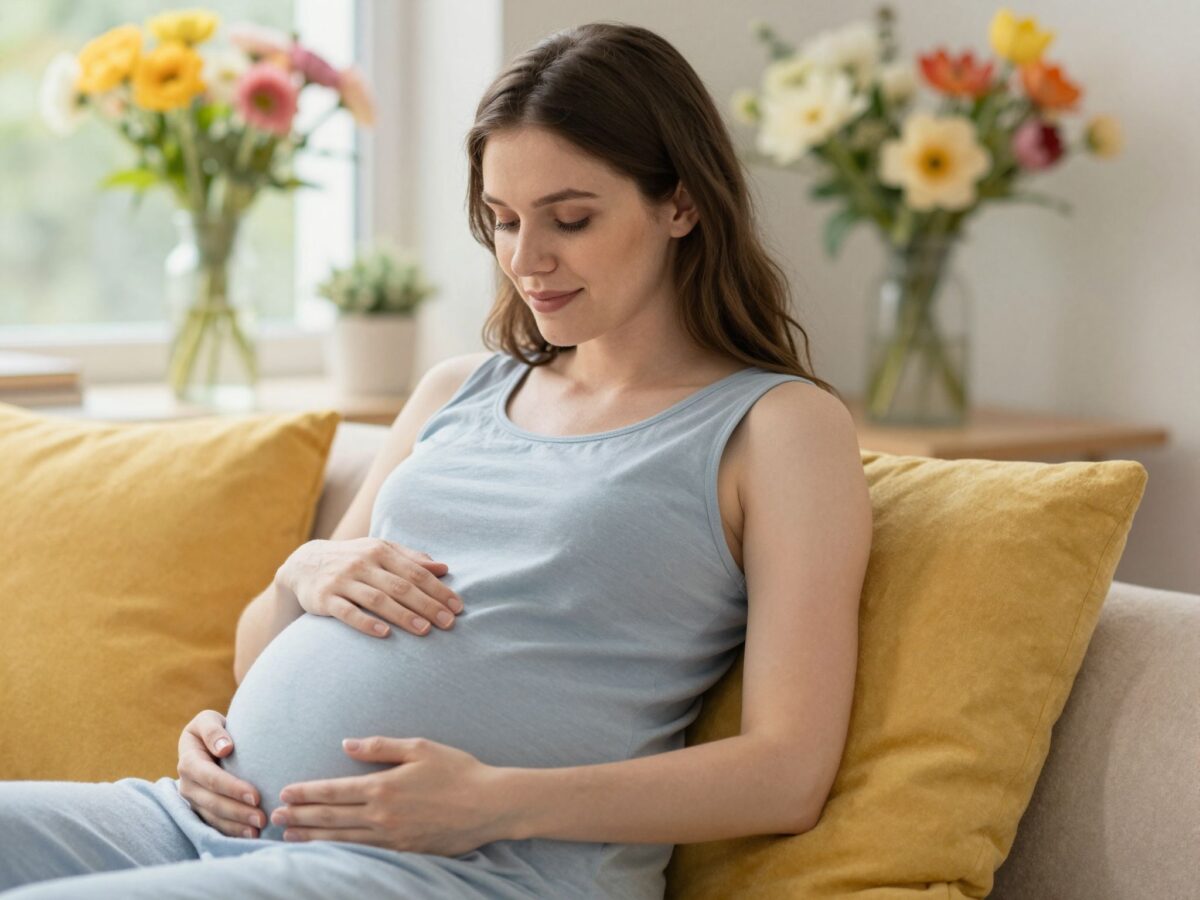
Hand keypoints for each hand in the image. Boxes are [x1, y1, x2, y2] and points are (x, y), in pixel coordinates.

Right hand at [177, 709, 266, 837]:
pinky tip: (250, 836)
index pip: (210, 778)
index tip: (256, 796)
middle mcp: (187, 784)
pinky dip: (232, 832)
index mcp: (188, 761)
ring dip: (236, 826)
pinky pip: (215, 825)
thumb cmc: (213, 729)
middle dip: (238, 812)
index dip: (232, 788)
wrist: (209, 742)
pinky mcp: (201, 811)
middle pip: (212, 802)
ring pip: (214, 818)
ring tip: (258, 832)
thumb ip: (213, 730)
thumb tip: (224, 749)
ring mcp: (193, 801)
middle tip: (263, 818)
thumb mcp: (208, 720)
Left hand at [271, 737, 518, 855]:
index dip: (307, 792)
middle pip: (331, 817)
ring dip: (313, 837)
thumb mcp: (420, 747)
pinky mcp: (404, 852)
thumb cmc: (458, 771)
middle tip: (275, 816)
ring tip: (290, 835)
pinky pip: (364, 853)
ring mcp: (392, 838)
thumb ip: (380, 747)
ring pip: (342, 839)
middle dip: (301, 816)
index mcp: (383, 787)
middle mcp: (382, 815)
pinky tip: (328, 850)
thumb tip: (345, 745)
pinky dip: (340, 851)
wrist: (489, 805)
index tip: (286, 791)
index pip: (334, 791)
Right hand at [278, 538, 463, 638]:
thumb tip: (444, 568)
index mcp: (380, 550)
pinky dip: (366, 622)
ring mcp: (342, 580)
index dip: (438, 590)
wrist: (304, 563)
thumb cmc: (353, 559)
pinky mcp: (324, 598)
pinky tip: (384, 633)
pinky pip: (347, 612)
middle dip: (428, 605)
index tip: (458, 607)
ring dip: (403, 615)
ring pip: (377, 599)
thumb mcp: (380, 551)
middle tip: (449, 623)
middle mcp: (362, 563)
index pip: (416, 572)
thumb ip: (411, 559)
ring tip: (425, 631)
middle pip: (401, 586)